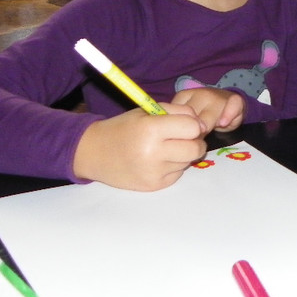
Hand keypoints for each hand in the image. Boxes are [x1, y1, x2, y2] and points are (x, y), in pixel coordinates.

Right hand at [72, 107, 207, 190]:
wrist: (95, 153)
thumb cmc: (124, 127)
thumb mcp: (148, 111)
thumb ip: (177, 113)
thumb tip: (201, 126)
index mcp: (151, 129)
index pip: (192, 127)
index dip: (192, 124)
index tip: (184, 123)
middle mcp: (153, 153)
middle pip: (196, 148)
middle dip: (194, 140)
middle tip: (183, 137)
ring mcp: (154, 172)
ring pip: (188, 161)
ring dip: (183, 153)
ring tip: (166, 148)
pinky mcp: (154, 186)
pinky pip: (178, 173)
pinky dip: (174, 166)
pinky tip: (158, 160)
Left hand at [170, 86, 244, 133]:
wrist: (226, 105)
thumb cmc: (202, 115)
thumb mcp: (186, 118)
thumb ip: (177, 126)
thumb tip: (171, 140)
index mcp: (184, 96)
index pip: (178, 116)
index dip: (180, 131)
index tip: (184, 136)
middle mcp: (200, 93)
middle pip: (194, 119)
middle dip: (195, 132)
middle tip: (197, 138)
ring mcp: (217, 95)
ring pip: (210, 115)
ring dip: (210, 127)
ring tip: (209, 132)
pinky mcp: (234, 99)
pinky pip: (232, 106)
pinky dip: (228, 115)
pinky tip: (223, 123)